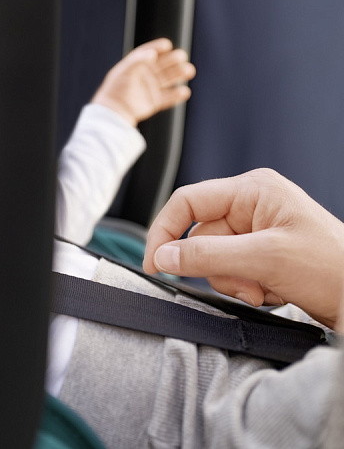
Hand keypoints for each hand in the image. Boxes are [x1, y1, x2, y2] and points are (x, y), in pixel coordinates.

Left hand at [91, 38, 195, 125]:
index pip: (148, 53)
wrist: (114, 112)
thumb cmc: (117, 90)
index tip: (167, 45)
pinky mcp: (153, 102)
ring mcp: (149, 89)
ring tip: (189, 70)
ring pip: (168, 79)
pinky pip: (168, 97)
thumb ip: (139, 60)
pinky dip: (177, 95)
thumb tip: (153, 53)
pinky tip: (185, 92)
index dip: (157, 47)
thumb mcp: (126, 71)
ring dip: (179, 74)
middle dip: (173, 60)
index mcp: (134, 66)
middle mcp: (143, 76)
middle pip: (162, 65)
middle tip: (182, 56)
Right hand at [143, 168, 343, 327]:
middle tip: (245, 283)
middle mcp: (251, 206)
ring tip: (263, 288)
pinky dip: (245, 288)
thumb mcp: (265, 258)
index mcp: (253, 190)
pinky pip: (230, 272)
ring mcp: (255, 232)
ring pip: (212, 259)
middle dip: (218, 268)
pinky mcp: (260, 256)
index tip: (155, 263)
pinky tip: (270, 291)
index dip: (165, 232)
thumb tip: (163, 256)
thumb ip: (208, 255)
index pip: (188, 202)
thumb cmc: (335, 268)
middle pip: (200, 237)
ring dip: (233, 281)